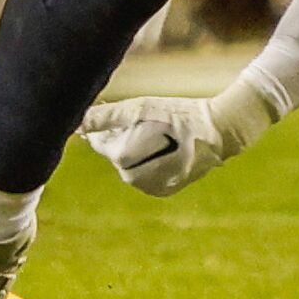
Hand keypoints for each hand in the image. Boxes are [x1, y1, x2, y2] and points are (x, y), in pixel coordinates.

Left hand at [80, 84, 269, 195]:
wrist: (222, 132)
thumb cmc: (180, 115)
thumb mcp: (142, 108)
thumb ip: (107, 116)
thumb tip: (77, 122)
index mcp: (130, 162)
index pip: (103, 146)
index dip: (100, 129)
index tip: (103, 114)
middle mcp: (140, 182)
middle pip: (117, 157)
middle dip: (117, 139)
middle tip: (128, 119)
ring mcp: (154, 189)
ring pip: (130, 167)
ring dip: (132, 150)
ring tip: (146, 131)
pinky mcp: (166, 190)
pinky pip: (145, 176)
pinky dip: (146, 160)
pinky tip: (157, 145)